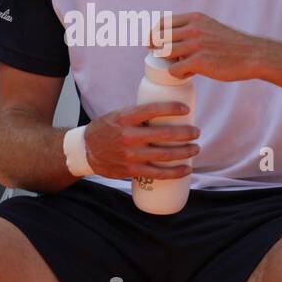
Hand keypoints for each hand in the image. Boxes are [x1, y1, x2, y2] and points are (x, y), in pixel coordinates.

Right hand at [82, 101, 199, 181]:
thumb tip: (166, 111)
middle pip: (164, 134)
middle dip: (186, 133)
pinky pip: (158, 174)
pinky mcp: (131, 170)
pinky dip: (175, 172)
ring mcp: (130, 155)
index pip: (153, 110)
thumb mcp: (118, 115)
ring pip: (165, 155)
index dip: (172, 108)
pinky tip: (186, 169)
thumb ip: (139, 114)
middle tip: (196, 132)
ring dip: (185, 152)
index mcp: (125, 118)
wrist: (86, 150)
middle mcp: (128, 136)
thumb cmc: (106, 129)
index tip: (186, 109)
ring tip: (195, 148)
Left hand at [151, 11, 261, 81]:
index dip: (154, 34)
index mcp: (194, 18)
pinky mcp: (199, 62)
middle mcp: (193, 29)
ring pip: (164, 53)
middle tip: (165, 58)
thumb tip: (171, 38)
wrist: (253, 55)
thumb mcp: (210, 27)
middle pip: (159, 38)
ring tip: (181, 65)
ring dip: (168, 62)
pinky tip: (190, 74)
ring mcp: (195, 45)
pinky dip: (179, 74)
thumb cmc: (231, 44)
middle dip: (157, 49)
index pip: (162, 23)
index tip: (154, 44)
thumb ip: (193, 28)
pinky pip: (174, 70)